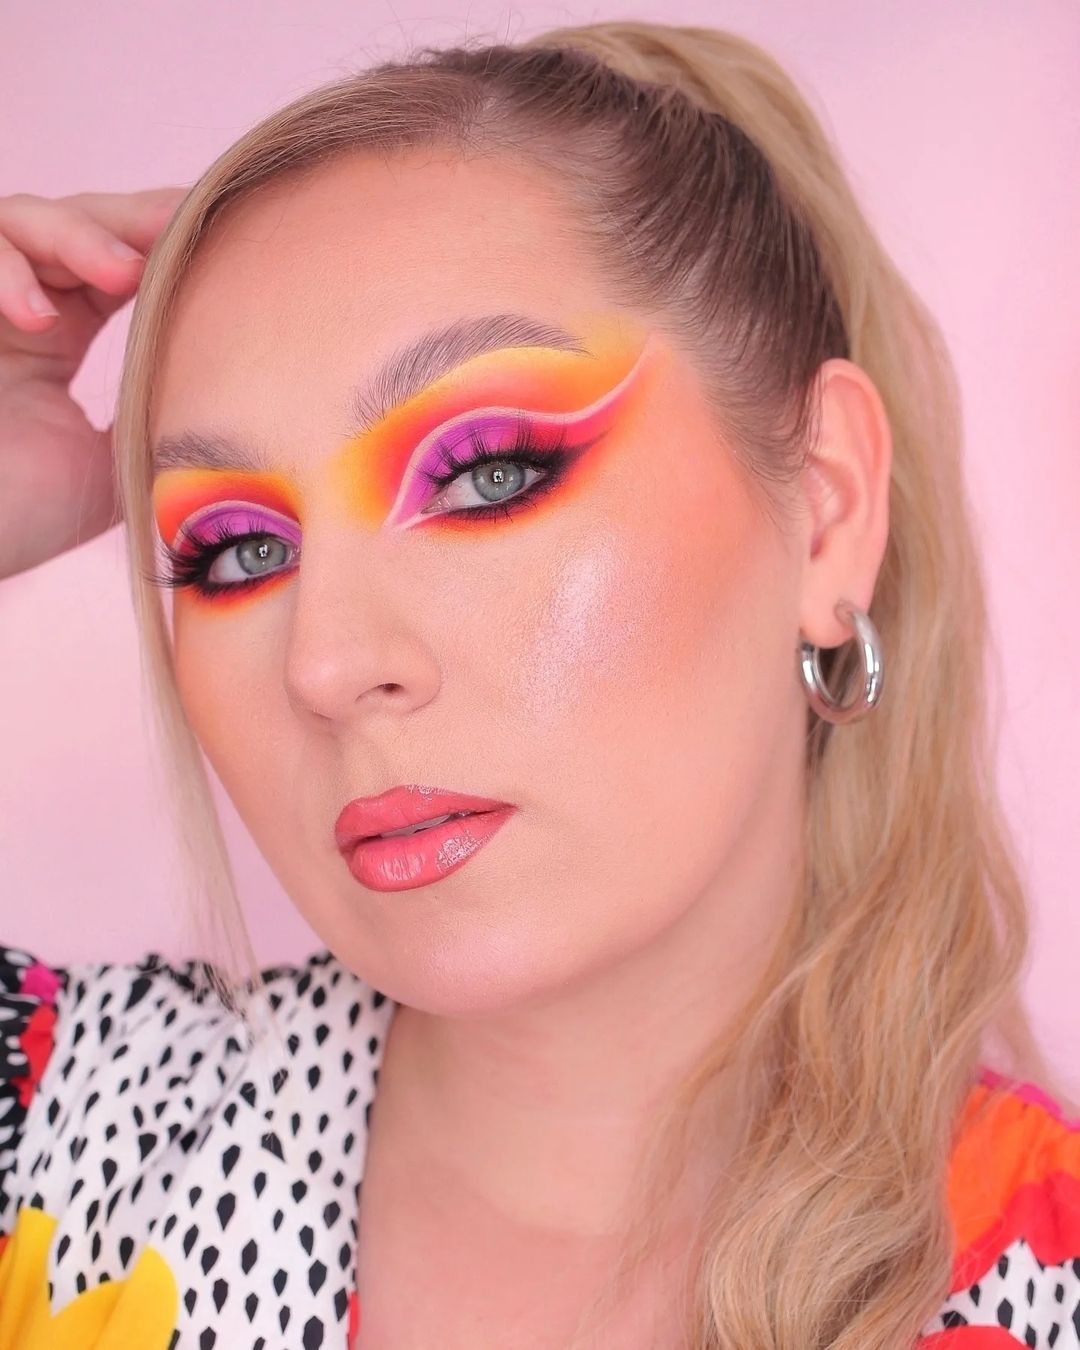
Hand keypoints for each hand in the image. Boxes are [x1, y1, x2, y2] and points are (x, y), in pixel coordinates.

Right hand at [0, 186, 186, 580]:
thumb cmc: (27, 514)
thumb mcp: (117, 461)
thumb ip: (157, 414)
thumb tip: (237, 396)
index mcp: (63, 337)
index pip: (117, 259)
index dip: (163, 238)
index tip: (225, 233)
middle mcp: (22, 311)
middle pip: (79, 222)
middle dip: (134, 220)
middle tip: (183, 224)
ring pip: (25, 220)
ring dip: (79, 235)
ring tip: (124, 271)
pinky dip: (7, 272)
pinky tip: (41, 319)